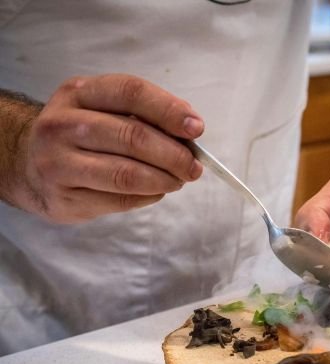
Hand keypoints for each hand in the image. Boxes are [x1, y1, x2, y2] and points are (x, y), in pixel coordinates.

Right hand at [9, 74, 203, 222]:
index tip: (196, 128)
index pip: (131, 92)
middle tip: (194, 167)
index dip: (169, 110)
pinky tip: (156, 191)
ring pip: (127, 174)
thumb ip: (144, 114)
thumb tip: (190, 131)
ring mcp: (58, 163)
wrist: (28, 165)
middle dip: (174, 155)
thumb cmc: (81, 134)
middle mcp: (62, 124)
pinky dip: (148, 197)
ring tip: (179, 180)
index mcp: (78, 93)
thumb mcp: (103, 109)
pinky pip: (120, 199)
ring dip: (164, 180)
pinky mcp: (64, 197)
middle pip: (133, 137)